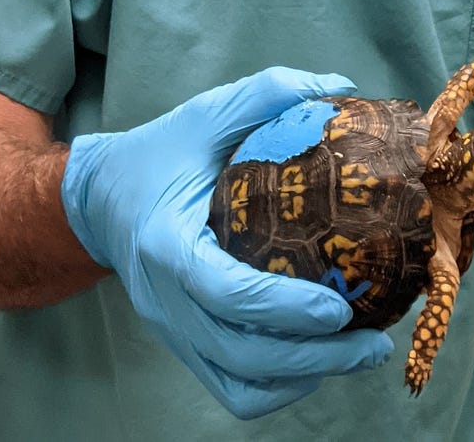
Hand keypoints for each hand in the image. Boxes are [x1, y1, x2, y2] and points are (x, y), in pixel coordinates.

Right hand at [60, 67, 393, 418]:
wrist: (101, 198)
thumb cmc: (159, 153)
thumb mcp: (205, 114)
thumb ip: (266, 94)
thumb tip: (340, 85)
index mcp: (166, 243)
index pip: (225, 293)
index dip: (284, 308)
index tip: (338, 308)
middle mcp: (165, 300)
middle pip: (242, 354)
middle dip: (314, 357)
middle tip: (372, 343)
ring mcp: (172, 330)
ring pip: (240, 384)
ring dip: (304, 376)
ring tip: (359, 353)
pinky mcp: (183, 345)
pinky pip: (231, 389)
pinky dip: (278, 387)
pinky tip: (317, 360)